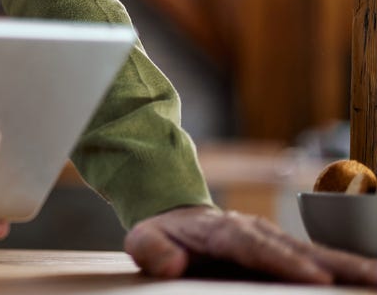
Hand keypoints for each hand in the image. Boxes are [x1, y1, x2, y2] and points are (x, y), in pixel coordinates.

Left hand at [125, 205, 376, 285]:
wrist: (176, 218)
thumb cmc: (163, 236)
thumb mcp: (144, 241)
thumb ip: (153, 250)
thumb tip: (170, 264)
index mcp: (223, 232)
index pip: (256, 247)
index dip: (284, 262)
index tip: (314, 278)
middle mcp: (257, 232)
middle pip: (301, 249)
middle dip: (339, 266)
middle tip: (375, 280)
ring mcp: (275, 240)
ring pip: (320, 255)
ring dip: (354, 268)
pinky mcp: (287, 252)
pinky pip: (322, 262)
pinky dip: (350, 271)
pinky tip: (373, 281)